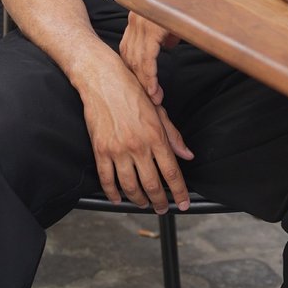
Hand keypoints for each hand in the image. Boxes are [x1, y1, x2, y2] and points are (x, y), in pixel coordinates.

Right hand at [81, 59, 192, 212]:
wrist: (103, 79)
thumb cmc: (131, 92)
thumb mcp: (158, 111)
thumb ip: (173, 136)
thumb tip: (187, 155)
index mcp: (156, 136)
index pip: (172, 173)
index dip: (179, 192)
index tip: (183, 203)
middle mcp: (138, 146)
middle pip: (152, 185)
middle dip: (160, 202)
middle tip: (163, 208)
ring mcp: (118, 150)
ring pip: (130, 186)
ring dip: (138, 200)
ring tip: (144, 204)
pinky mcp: (100, 150)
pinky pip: (106, 179)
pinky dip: (113, 193)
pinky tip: (118, 199)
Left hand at [119, 11, 179, 105]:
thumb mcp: (173, 16)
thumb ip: (167, 33)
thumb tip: (168, 45)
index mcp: (137, 19)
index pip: (129, 51)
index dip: (135, 72)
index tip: (143, 88)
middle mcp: (134, 20)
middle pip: (129, 58)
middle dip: (138, 81)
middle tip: (150, 100)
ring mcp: (141, 23)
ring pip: (136, 61)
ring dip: (144, 83)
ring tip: (154, 99)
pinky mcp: (151, 28)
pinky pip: (146, 59)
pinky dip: (149, 76)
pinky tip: (154, 89)